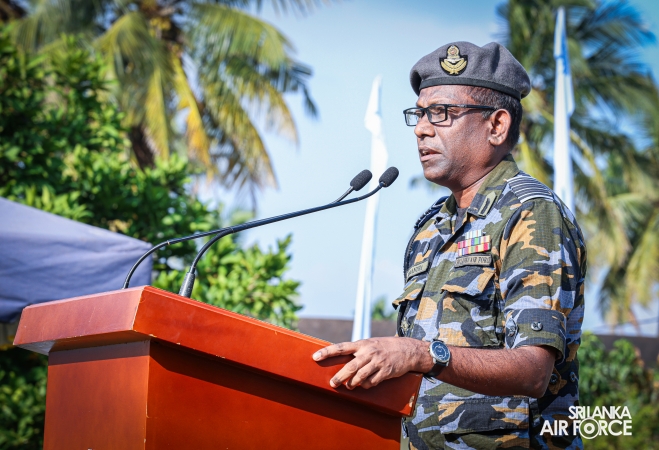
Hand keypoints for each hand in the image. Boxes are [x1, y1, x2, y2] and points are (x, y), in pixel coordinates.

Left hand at [311, 337, 432, 389]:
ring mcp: (377, 363)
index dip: (327, 352)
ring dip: (352, 383)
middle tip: (332, 383)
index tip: (315, 357)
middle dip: (339, 376)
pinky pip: (371, 382)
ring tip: (348, 386)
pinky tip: (365, 384)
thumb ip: (357, 350)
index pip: (341, 347)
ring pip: (360, 377)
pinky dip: (366, 385)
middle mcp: (369, 353)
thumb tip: (341, 358)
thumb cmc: (385, 346)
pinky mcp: (385, 372)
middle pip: (350, 367)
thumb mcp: (370, 344)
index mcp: (362, 344)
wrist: (408, 349)